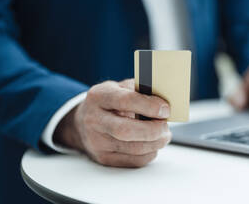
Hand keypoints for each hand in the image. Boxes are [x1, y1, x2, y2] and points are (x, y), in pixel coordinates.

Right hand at [54, 79, 171, 167]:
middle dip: (153, 130)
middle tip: (165, 126)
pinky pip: (134, 161)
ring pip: (133, 148)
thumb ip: (140, 90)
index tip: (165, 109)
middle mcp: (94, 119)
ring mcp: (97, 142)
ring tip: (164, 134)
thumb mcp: (120, 88)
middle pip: (126, 130)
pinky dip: (150, 153)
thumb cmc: (109, 102)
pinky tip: (153, 144)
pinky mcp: (104, 158)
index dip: (149, 106)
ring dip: (156, 143)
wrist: (82, 122)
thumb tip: (165, 99)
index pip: (125, 101)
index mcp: (99, 96)